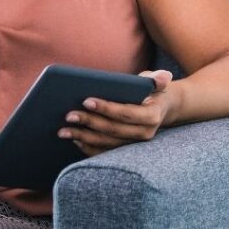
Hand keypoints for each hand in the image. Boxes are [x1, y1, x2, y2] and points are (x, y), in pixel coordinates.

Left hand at [58, 69, 176, 156]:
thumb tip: (164, 76)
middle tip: (68, 115)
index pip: (126, 114)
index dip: (106, 108)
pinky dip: (87, 147)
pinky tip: (73, 139)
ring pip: (106, 143)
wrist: (162, 108)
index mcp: (151, 117)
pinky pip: (104, 152)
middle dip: (89, 122)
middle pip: (112, 130)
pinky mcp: (124, 150)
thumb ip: (157, 79)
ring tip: (64, 130)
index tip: (86, 101)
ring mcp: (133, 145)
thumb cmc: (152, 91)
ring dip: (83, 137)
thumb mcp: (156, 82)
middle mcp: (144, 134)